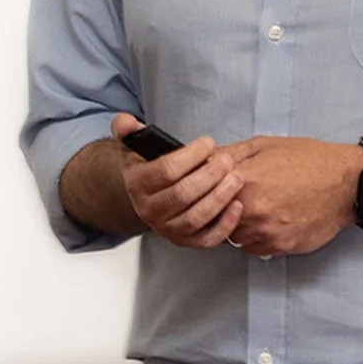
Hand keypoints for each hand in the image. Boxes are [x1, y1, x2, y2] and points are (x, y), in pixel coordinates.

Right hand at [112, 114, 242, 248]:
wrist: (145, 194)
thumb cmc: (147, 166)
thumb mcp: (133, 144)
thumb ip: (127, 129)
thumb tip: (125, 122)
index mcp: (137, 184)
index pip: (166, 171)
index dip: (191, 156)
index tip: (208, 143)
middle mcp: (149, 210)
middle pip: (183, 195)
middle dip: (210, 175)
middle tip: (227, 161)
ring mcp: (167, 228)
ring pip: (195, 218)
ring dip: (220, 198)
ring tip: (236, 178)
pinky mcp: (184, 241)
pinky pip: (206, 239)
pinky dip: (224, 225)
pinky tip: (237, 206)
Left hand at [219, 136, 362, 256]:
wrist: (345, 184)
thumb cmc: (310, 162)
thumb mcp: (265, 145)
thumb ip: (230, 154)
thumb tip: (205, 160)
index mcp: (244, 181)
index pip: (204, 194)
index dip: (205, 190)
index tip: (211, 187)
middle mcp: (252, 210)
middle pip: (216, 218)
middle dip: (220, 208)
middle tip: (235, 198)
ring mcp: (265, 232)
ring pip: (232, 236)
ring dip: (237, 225)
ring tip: (256, 208)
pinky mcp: (279, 247)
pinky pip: (252, 248)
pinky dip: (254, 237)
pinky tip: (268, 220)